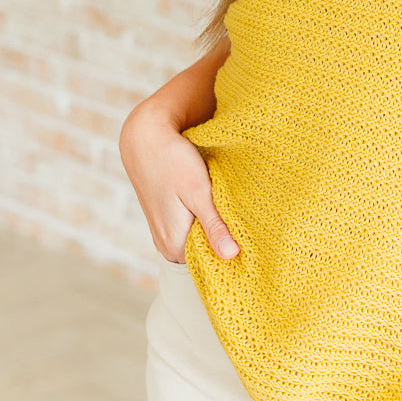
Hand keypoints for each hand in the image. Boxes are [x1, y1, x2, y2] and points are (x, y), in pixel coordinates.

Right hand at [118, 102, 239, 263]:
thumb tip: (231, 255)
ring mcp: (164, 232)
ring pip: (199, 238)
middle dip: (226, 240)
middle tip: (252, 225)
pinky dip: (205, 218)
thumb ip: (213, 225)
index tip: (256, 245)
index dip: (234, 254)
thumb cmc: (172, 161)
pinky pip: (191, 227)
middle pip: (205, 252)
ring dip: (216, 227)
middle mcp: (166, 244)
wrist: (144, 137)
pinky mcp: (165, 218)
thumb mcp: (198, 192)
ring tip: (236, 212)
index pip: (211, 262)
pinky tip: (216, 205)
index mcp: (174, 244)